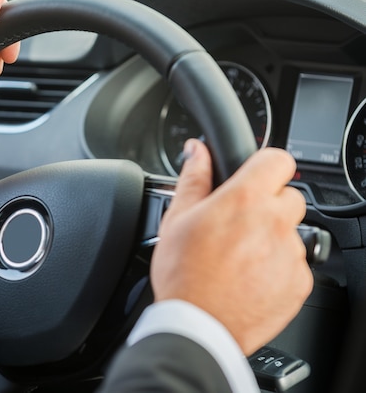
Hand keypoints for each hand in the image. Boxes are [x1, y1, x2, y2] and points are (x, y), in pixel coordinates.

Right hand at [151, 139, 312, 354]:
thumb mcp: (177, 219)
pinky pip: (295, 263)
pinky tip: (249, 277)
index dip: (264, 166)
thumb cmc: (184, 274)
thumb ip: (193, 178)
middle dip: (267, 205)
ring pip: (291, 232)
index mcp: (245, 200)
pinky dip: (277, 266)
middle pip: (288, 196)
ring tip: (239, 257)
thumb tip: (197, 150)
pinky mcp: (299, 282)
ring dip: (272, 238)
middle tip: (239, 225)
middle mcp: (275, 223)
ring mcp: (291, 254)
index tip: (253, 178)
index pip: (278, 160)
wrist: (198, 326)